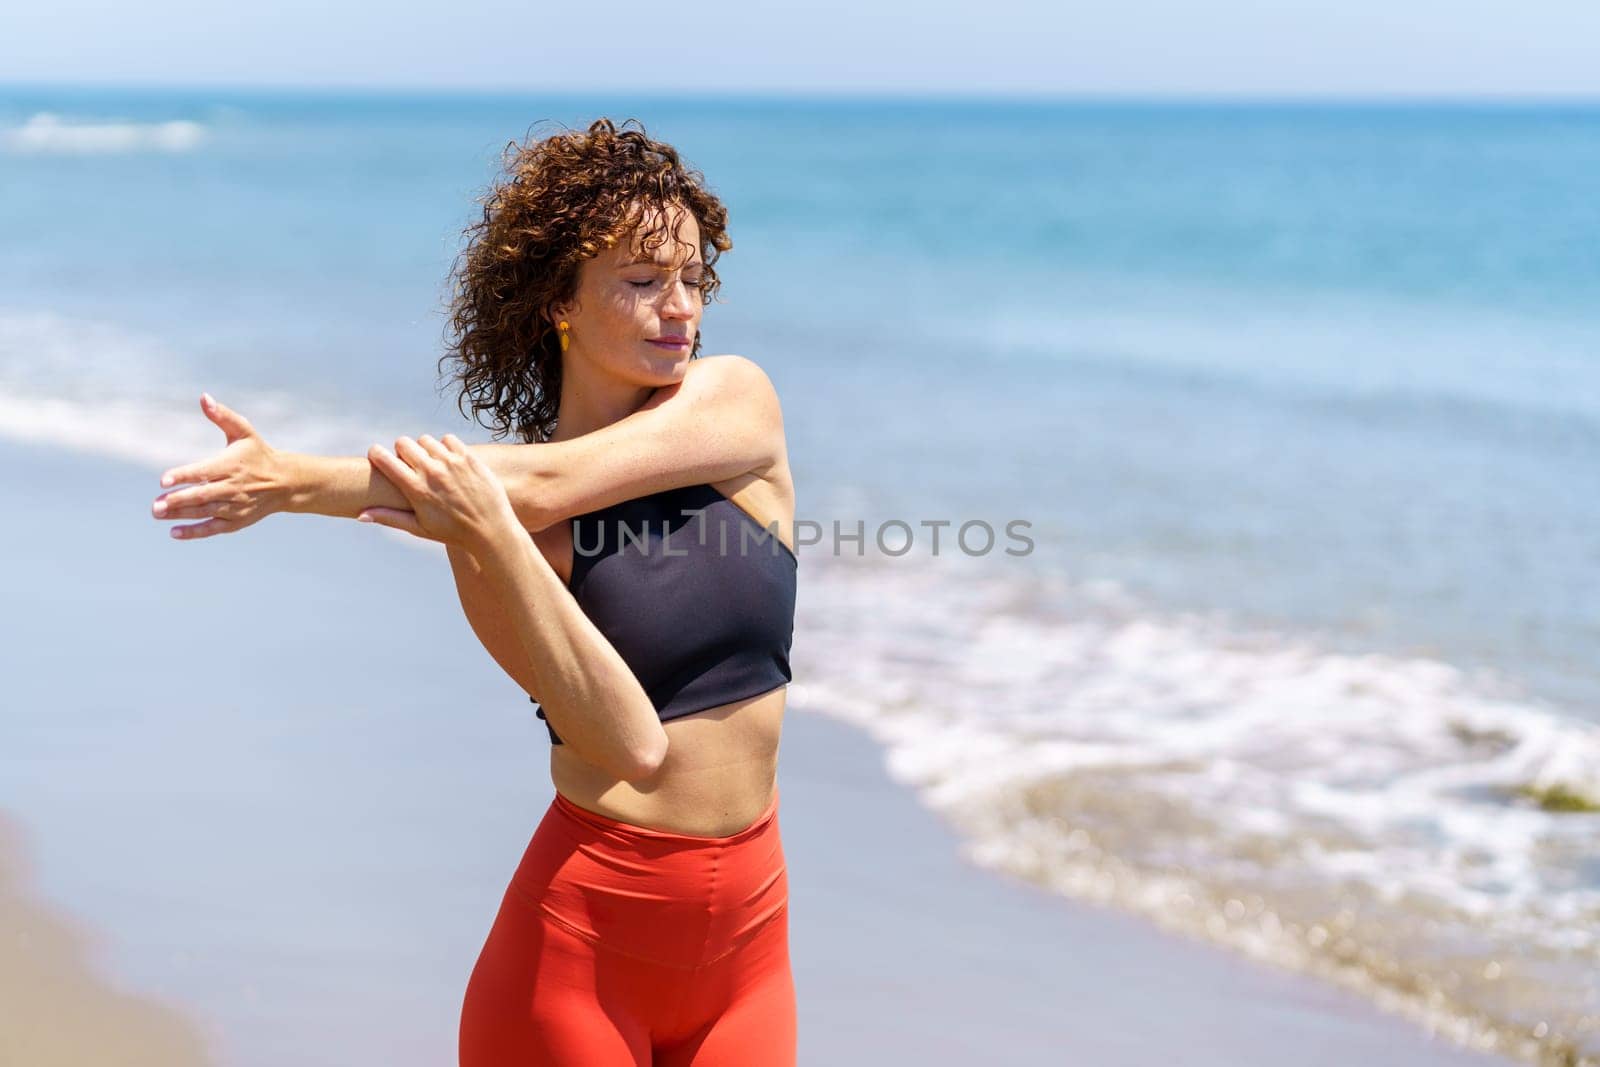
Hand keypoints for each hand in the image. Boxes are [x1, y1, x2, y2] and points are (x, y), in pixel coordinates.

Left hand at [153, 394, 287, 539]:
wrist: (286, 482)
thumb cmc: (258, 453)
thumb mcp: (244, 431)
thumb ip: (222, 416)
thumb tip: (203, 397)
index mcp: (231, 465)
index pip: (203, 472)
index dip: (183, 476)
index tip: (163, 481)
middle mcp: (233, 487)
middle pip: (202, 496)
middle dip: (178, 501)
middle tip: (155, 505)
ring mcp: (236, 506)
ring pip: (205, 512)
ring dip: (181, 515)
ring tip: (158, 514)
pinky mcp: (237, 520)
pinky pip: (214, 528)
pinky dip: (195, 532)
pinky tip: (174, 532)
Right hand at [360, 434, 520, 551]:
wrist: (491, 530)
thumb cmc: (452, 533)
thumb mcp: (419, 528)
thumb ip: (389, 517)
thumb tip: (360, 515)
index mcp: (416, 489)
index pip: (384, 459)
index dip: (376, 454)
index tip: (376, 456)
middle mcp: (432, 472)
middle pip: (403, 443)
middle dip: (401, 451)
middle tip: (408, 464)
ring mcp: (452, 462)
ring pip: (425, 439)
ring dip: (424, 449)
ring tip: (430, 464)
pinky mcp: (469, 457)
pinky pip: (448, 439)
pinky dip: (445, 447)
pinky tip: (448, 461)